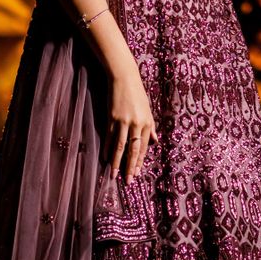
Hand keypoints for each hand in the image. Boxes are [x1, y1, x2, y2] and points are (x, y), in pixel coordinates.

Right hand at [104, 58, 158, 183]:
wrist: (125, 78)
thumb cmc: (137, 95)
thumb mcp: (148, 110)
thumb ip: (151, 127)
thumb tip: (155, 141)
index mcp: (147, 123)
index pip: (144, 148)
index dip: (139, 162)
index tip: (136, 174)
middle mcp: (137, 124)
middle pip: (133, 150)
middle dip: (130, 167)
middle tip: (128, 181)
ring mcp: (124, 121)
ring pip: (120, 146)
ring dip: (116, 162)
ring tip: (113, 174)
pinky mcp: (112, 117)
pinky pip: (109, 136)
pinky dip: (107, 148)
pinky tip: (105, 157)